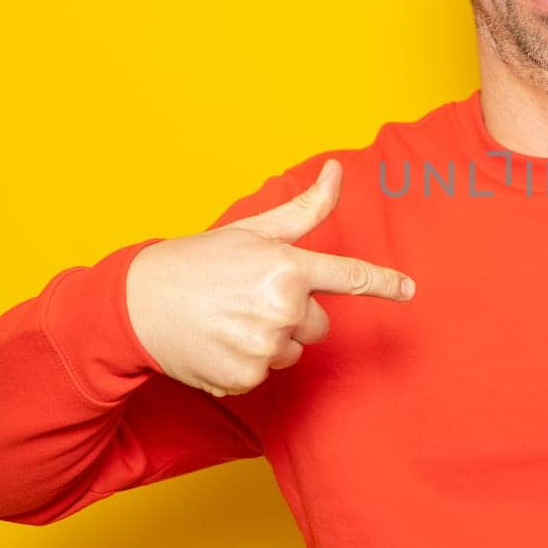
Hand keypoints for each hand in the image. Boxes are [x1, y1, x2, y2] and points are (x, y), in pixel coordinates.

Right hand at [127, 159, 414, 397]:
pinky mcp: (246, 377)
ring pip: (293, 351)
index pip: (349, 277)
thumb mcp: (253, 230)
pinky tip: (220, 342)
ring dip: (272, 339)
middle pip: (318, 325)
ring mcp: (263, 347)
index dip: (384, 283)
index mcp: (287, 268)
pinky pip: (267, 373)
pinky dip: (248, 362)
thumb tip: (337, 169)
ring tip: (230, 320)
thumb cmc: (200, 261)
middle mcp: (281, 309)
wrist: (138, 304)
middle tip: (250, 299)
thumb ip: (304, 208)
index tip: (409, 290)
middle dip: (294, 314)